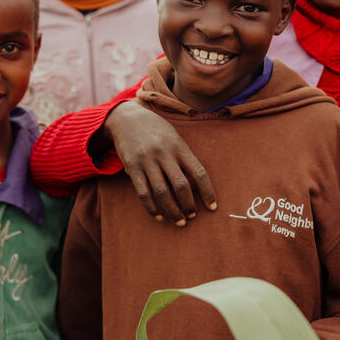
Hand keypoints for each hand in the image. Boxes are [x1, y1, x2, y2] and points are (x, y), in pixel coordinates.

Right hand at [103, 101, 216, 224]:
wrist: (127, 118)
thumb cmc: (157, 131)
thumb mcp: (175, 139)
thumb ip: (185, 161)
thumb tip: (196, 188)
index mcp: (180, 146)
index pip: (199, 172)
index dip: (208, 192)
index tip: (212, 207)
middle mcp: (164, 153)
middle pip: (181, 185)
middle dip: (189, 205)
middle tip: (192, 216)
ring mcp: (147, 160)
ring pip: (162, 192)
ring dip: (172, 211)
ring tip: (179, 221)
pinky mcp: (132, 167)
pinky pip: (143, 193)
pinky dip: (152, 208)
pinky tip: (159, 216)